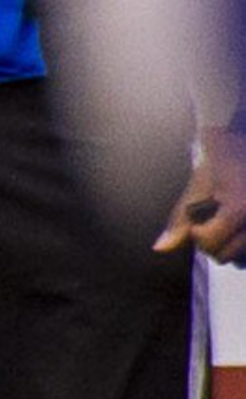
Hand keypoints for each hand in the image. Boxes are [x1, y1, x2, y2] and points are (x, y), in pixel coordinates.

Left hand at [155, 125, 245, 259]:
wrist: (243, 141)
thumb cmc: (218, 163)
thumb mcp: (195, 190)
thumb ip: (178, 222)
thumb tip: (160, 249)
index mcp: (241, 209)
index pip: (210, 244)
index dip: (197, 234)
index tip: (197, 219)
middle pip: (227, 256)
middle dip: (212, 243)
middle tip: (211, 222)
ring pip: (242, 256)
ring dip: (229, 245)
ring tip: (226, 222)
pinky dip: (241, 242)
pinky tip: (237, 227)